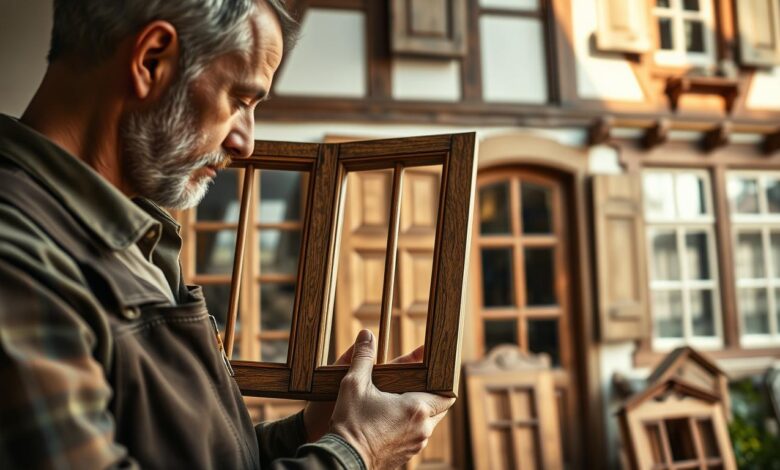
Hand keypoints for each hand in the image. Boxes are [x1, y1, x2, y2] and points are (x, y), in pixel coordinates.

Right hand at [328, 330, 454, 469]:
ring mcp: (415, 446)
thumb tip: (365, 334)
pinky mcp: (405, 457)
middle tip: (418, 385)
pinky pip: (417, 438)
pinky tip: (393, 420)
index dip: (445, 384)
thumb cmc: (350, 423)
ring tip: (404, 401)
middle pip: (441, 410)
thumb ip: (363, 357)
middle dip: (433, 397)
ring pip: (429, 425)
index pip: (447, 395)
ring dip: (422, 413)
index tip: (436, 376)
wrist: (343, 461)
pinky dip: (411, 428)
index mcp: (416, 408)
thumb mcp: (353, 384)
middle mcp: (422, 429)